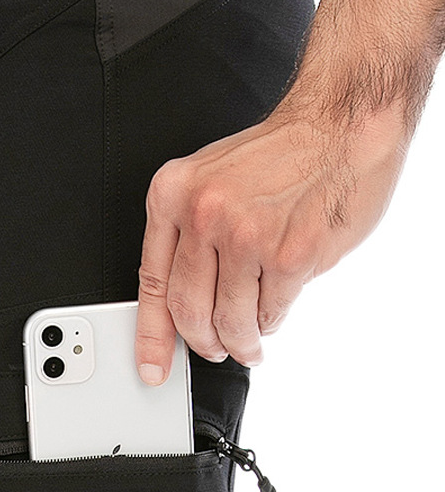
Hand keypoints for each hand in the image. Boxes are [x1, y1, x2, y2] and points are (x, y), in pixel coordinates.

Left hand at [134, 104, 409, 380]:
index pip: (152, 281)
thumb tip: (183, 300)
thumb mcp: (209, 180)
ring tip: (248, 343)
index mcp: (173, 195)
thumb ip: (189, 234)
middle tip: (215, 350)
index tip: (151, 366)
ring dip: (241, 342)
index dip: (151, 335)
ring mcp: (246, 237)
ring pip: (231, 319)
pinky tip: (273, 311)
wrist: (339, 126)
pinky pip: (271, 311)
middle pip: (189, 310)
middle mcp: (203, 215)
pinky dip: (271, 320)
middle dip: (203, 343)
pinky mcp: (290, 255)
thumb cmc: (281, 154)